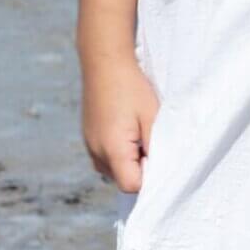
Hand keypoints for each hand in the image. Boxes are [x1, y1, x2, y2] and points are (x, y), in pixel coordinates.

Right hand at [81, 52, 160, 194]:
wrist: (105, 62)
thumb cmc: (132, 88)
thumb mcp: (152, 117)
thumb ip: (156, 148)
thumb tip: (161, 170)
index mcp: (112, 150)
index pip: (132, 186)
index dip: (149, 177)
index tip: (158, 156)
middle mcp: (97, 153)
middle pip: (123, 180)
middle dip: (140, 167)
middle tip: (149, 138)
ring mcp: (90, 146)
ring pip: (115, 169)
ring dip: (129, 159)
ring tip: (137, 130)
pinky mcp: (88, 138)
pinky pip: (107, 157)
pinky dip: (119, 150)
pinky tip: (127, 127)